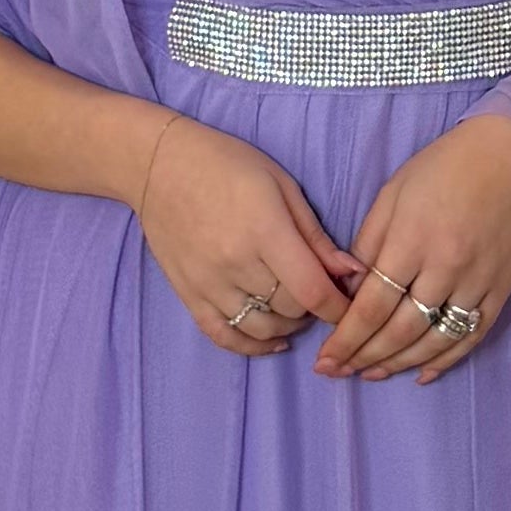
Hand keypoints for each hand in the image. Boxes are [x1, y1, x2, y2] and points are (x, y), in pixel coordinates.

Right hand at [134, 115, 356, 357]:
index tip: (351, 306)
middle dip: (315, 308)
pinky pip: (223, 335)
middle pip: (290, 309)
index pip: (312, 290)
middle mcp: (235, 262)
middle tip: (320, 292)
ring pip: (261, 327)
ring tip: (296, 310)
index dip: (339, 307)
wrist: (159, 164)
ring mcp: (208, 282)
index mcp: (265, 230)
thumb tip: (352, 272)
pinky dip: (251, 346)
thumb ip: (315, 235)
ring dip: (288, 326)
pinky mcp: (188, 293)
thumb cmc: (227, 164)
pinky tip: (273, 339)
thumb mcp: (282, 185)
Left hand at [319, 108, 510, 381]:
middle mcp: (446, 267)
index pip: (372, 305)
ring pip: (434, 341)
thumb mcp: (393, 193)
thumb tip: (349, 290)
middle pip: (400, 330)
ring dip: (399, 364)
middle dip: (364, 357)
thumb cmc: (445, 165)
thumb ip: (369, 243)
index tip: (325, 358)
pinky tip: (421, 374)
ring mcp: (478, 281)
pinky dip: (445, 360)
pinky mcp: (502, 289)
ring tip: (371, 374)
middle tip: (338, 372)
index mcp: (412, 239)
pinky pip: (472, 336)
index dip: (346, 338)